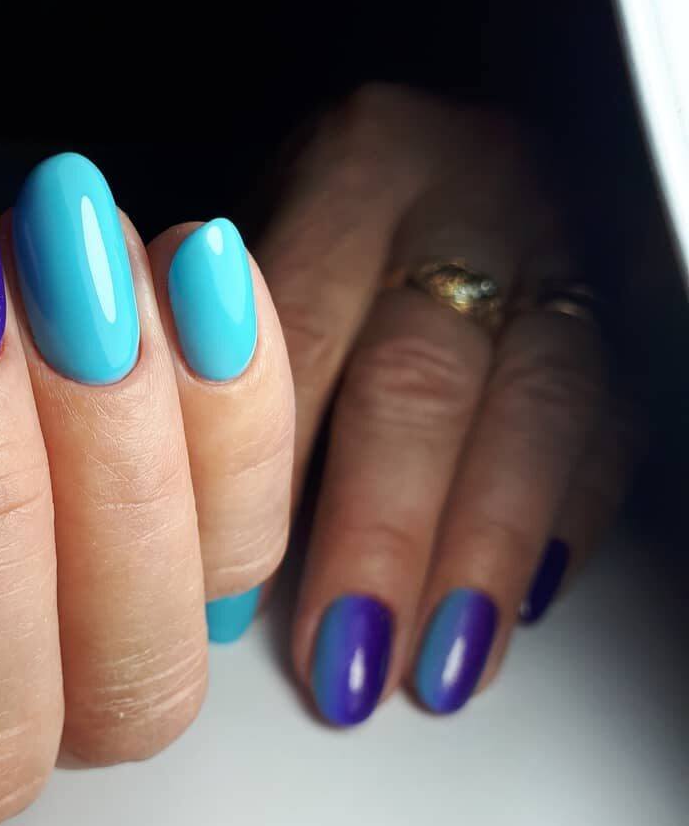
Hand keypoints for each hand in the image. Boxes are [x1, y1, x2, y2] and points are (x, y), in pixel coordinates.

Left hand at [256, 84, 633, 722]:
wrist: (456, 162)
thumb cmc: (343, 216)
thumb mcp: (269, 242)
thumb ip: (232, 364)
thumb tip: (203, 544)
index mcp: (359, 166)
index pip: (302, 332)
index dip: (262, 474)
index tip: (230, 593)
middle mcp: (471, 196)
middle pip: (423, 379)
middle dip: (382, 534)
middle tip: (346, 655)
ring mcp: (561, 253)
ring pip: (536, 413)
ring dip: (483, 554)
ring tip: (441, 663)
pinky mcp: (622, 312)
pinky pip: (611, 425)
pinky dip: (567, 523)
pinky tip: (522, 601)